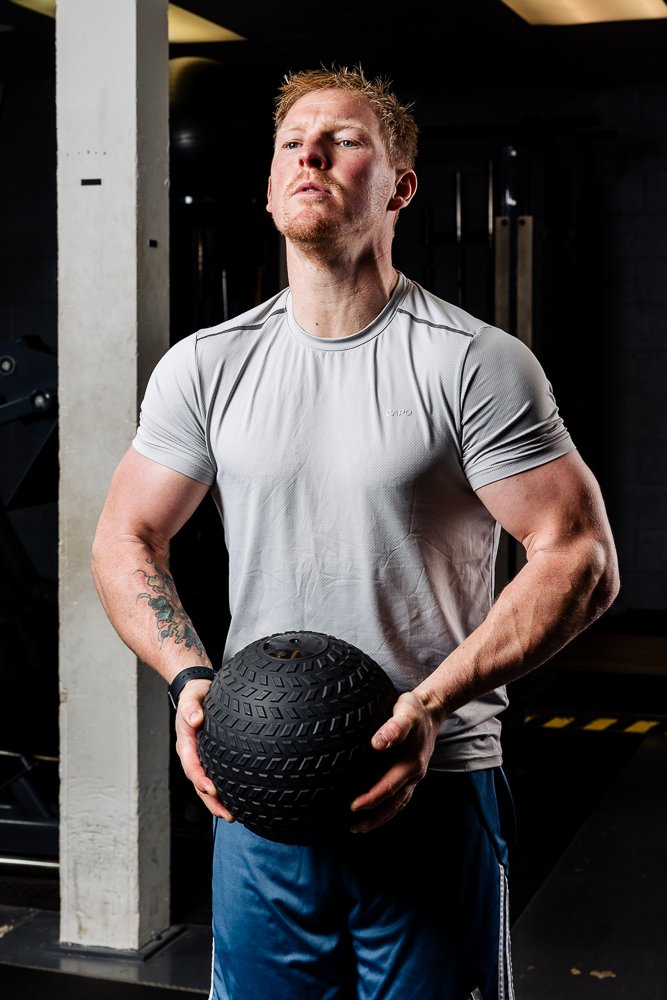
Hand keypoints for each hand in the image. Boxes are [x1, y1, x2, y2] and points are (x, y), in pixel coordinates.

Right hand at [174, 679, 234, 821]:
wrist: (197, 690)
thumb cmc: (194, 695)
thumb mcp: (191, 698)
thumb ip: (191, 708)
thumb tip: (195, 719)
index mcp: (186, 744)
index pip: (192, 766)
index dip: (200, 780)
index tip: (212, 790)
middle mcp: (192, 755)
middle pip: (199, 783)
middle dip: (211, 802)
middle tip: (227, 814)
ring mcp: (201, 757)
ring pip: (207, 785)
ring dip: (217, 802)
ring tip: (233, 816)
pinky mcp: (212, 756)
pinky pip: (217, 775)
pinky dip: (224, 789)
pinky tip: (238, 797)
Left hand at [349, 690, 439, 833]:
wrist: (431, 709)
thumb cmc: (414, 709)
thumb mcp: (406, 712)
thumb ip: (394, 727)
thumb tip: (378, 742)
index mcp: (412, 763)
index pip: (389, 787)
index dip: (371, 799)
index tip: (353, 807)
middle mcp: (415, 773)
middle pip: (394, 803)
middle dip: (374, 817)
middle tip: (352, 828)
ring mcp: (414, 776)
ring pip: (398, 804)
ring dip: (380, 818)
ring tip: (358, 828)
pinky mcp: (411, 774)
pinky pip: (400, 797)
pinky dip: (387, 808)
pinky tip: (374, 811)